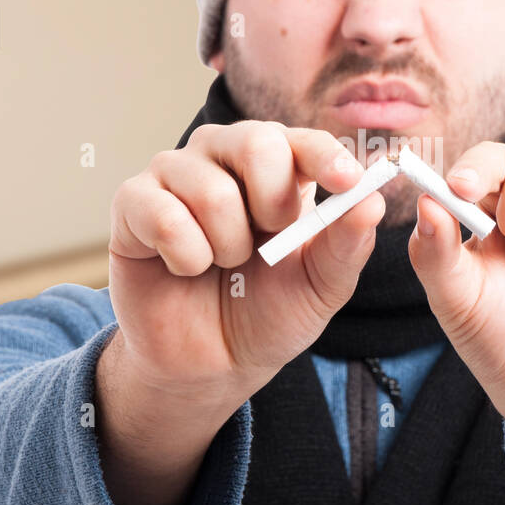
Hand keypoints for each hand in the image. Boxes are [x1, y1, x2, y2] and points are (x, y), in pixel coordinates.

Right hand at [106, 121, 384, 417]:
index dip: (326, 157)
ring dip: (226, 246)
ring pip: (211, 189)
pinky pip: (164, 215)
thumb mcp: (320, 287)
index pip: (303, 141)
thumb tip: (372, 202)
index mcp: (278, 167)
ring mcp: (176, 173)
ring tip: (222, 265)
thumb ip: (346, 244)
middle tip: (266, 244)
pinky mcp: (132, 201)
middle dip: (272, 204)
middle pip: (256, 141)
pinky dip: (186, 257)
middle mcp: (226, 156)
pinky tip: (184, 268)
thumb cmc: (267, 313)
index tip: (348, 181)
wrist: (210, 363)